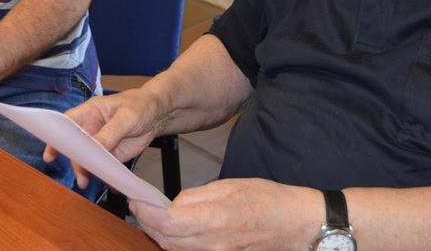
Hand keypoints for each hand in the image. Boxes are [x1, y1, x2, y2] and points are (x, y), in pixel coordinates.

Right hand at [43, 88, 163, 188]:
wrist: (157, 114)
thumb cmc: (140, 105)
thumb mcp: (126, 117)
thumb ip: (110, 132)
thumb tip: (95, 148)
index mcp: (90, 112)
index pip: (68, 125)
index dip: (57, 138)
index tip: (50, 154)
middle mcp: (91, 129)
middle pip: (76, 147)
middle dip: (75, 162)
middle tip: (80, 175)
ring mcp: (100, 144)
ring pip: (88, 160)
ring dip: (87, 172)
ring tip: (88, 183)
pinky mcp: (111, 155)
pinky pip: (103, 168)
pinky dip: (105, 177)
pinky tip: (110, 185)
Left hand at [130, 179, 320, 249]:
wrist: (295, 224)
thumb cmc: (268, 200)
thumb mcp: (230, 186)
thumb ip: (196, 197)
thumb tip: (172, 204)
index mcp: (214, 219)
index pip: (166, 221)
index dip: (145, 211)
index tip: (135, 199)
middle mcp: (212, 244)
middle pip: (165, 239)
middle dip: (146, 222)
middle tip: (139, 205)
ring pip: (173, 249)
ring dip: (158, 234)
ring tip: (152, 215)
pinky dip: (174, 243)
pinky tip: (174, 229)